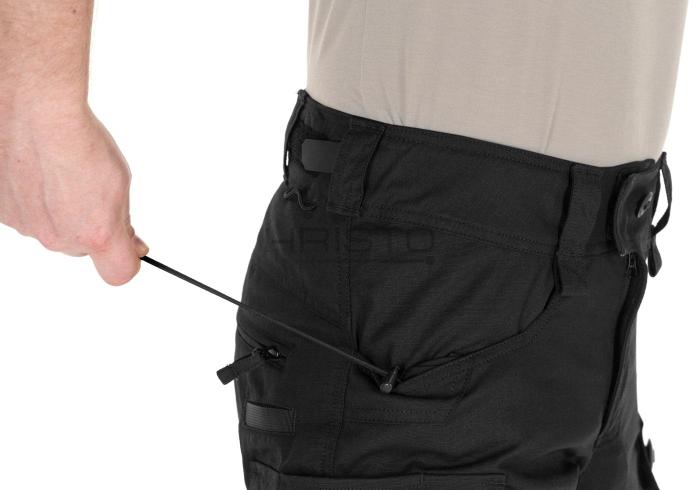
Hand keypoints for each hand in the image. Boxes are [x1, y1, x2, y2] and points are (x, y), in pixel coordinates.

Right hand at [0, 102, 147, 284]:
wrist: (36, 112)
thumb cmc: (79, 140)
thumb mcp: (120, 183)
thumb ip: (122, 222)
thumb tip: (131, 243)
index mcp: (96, 233)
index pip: (119, 273)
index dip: (126, 259)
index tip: (130, 245)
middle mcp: (59, 238)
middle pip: (82, 248)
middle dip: (90, 226)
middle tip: (91, 191)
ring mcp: (28, 228)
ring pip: (53, 231)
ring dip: (60, 212)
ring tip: (61, 174)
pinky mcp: (3, 213)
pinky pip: (27, 216)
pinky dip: (33, 200)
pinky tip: (38, 172)